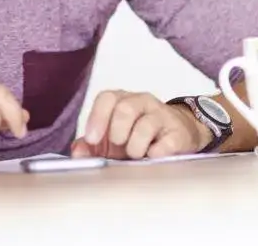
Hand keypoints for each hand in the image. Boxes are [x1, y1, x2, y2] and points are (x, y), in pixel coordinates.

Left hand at [71, 90, 210, 159]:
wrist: (176, 136)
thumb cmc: (138, 137)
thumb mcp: (111, 141)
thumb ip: (90, 146)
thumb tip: (78, 152)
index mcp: (122, 101)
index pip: (107, 98)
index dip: (97, 117)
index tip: (92, 139)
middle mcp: (142, 103)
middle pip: (126, 107)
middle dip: (118, 130)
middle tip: (118, 145)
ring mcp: (162, 116)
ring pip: (147, 124)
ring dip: (136, 145)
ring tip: (136, 155)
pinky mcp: (178, 133)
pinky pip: (167, 142)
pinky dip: (156, 154)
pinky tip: (153, 158)